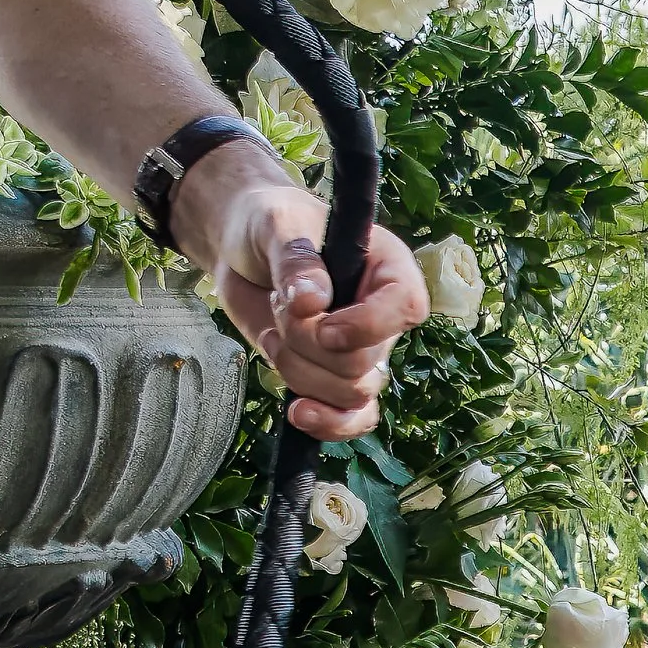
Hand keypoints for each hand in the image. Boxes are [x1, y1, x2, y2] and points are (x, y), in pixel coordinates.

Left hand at [181, 153, 428, 438]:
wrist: (241, 251)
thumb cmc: (269, 224)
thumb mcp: (277, 225)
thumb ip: (295, 259)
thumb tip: (311, 301)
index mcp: (388, 270)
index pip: (406, 308)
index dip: (365, 326)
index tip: (322, 324)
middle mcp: (383, 317)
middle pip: (364, 363)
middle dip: (308, 345)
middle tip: (280, 306)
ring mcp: (361, 352)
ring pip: (348, 393)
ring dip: (297, 369)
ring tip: (274, 331)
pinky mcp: (332, 377)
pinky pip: (350, 420)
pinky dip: (326, 423)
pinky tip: (297, 412)